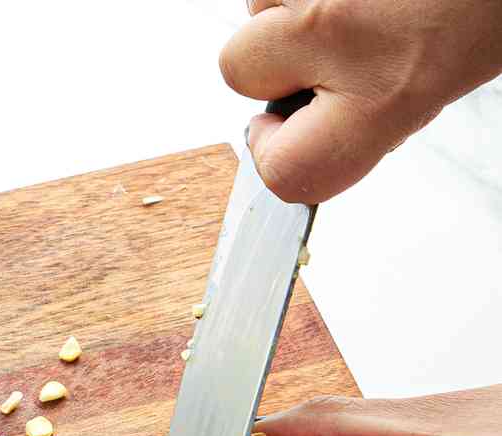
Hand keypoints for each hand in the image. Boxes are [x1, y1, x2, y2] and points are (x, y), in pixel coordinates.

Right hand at [219, 0, 501, 201]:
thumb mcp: (445, 76)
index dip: (273, 157)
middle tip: (327, 42)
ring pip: (255, 4)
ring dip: (290, 3)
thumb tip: (321, 124)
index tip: (280, 135)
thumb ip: (373, 112)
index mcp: (386, 90)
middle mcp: (340, 30)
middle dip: (270, 60)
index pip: (288, 169)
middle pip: (239, 70)